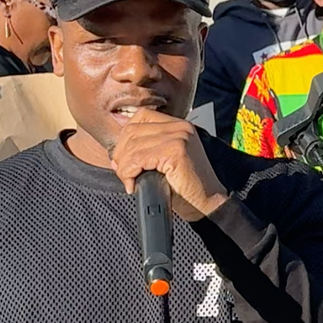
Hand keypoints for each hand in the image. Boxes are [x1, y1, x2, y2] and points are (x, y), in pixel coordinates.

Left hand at [110, 110, 229, 219]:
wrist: (208, 205)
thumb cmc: (186, 188)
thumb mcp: (165, 162)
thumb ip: (147, 149)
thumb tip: (114, 153)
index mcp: (178, 125)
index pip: (141, 117)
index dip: (125, 137)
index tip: (123, 159)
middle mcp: (180, 126)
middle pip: (132, 131)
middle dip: (121, 154)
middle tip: (124, 174)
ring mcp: (179, 137)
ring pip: (132, 146)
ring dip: (124, 167)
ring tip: (130, 182)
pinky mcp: (175, 151)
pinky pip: (138, 158)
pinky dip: (129, 173)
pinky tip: (133, 185)